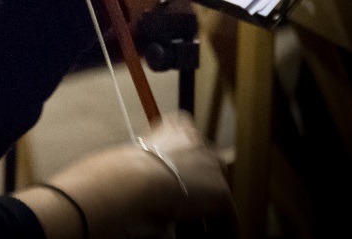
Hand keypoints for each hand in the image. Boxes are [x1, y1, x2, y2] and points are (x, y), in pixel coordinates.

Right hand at [29, 111, 233, 238]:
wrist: (133, 181)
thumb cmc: (123, 169)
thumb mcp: (139, 154)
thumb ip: (152, 157)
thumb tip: (148, 178)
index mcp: (177, 125)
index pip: (190, 137)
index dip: (184, 161)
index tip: (176, 177)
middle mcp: (199, 139)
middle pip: (209, 162)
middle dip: (201, 182)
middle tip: (188, 203)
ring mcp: (213, 164)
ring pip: (218, 188)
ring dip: (209, 204)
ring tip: (198, 223)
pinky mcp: (222, 192)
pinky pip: (228, 217)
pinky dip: (221, 228)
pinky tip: (211, 236)